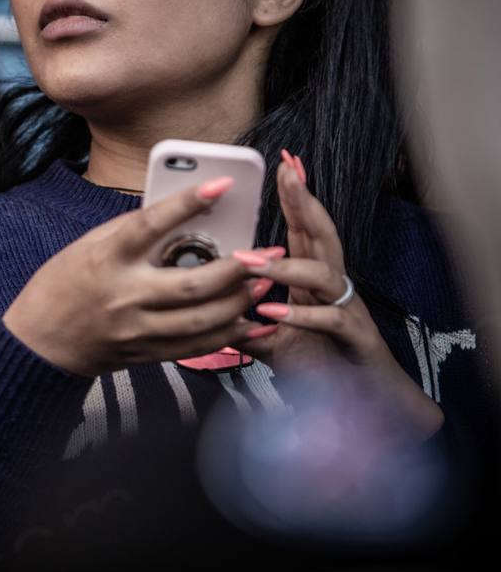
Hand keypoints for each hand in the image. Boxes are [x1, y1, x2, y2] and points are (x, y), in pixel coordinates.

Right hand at [3, 177, 274, 377]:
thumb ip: (131, 232)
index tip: (221, 185)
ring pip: (202, 320)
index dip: (187, 203)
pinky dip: (229, 335)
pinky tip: (249, 320)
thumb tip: (180, 214)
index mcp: (106, 259)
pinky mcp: (146, 353)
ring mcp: (137, 330)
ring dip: (240, 302)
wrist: (41, 342)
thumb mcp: (88, 246)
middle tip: (266, 254)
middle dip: (237, 269)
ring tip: (262, 283)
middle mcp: (124, 296)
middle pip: (191, 284)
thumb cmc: (62, 285)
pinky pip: (197, 346)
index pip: (150, 225)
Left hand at [234, 151, 442, 439]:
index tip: (284, 165)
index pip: (304, 230)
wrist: (364, 406)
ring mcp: (348, 310)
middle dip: (305, 204)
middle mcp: (333, 288)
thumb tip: (207, 310)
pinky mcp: (356, 338)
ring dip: (287, 266)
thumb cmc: (320, 366)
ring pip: (324, 275)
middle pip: (322, 236)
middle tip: (289, 175)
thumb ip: (243, 323)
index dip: (295, 198)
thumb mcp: (270, 341)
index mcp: (313, 281)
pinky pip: (332, 320)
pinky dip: (303, 315)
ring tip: (250, 261)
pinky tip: (274, 312)